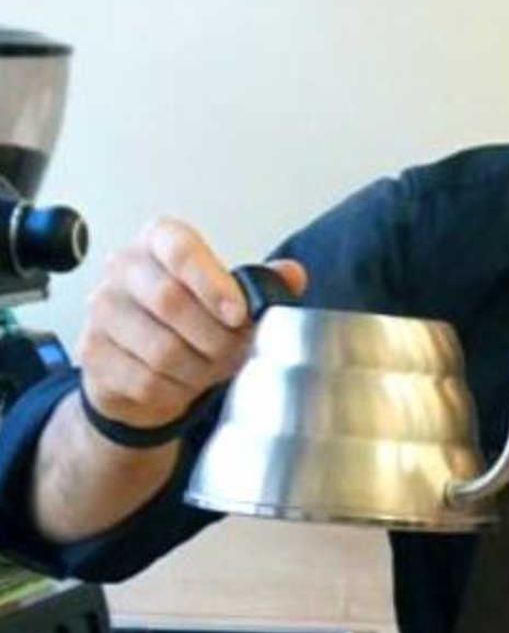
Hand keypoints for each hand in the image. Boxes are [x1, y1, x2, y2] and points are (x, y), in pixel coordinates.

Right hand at [76, 217, 304, 431]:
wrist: (140, 365)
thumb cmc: (188, 321)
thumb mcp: (226, 296)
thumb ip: (259, 284)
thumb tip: (292, 274)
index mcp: (158, 241)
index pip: (180, 248)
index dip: (212, 282)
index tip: (239, 313)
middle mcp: (122, 268)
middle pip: (171, 302)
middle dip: (217, 337)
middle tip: (238, 352)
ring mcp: (101, 310)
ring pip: (160, 348)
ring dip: (200, 368)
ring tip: (214, 368)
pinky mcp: (92, 351)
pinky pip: (145, 379)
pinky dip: (177, 390)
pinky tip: (186, 383)